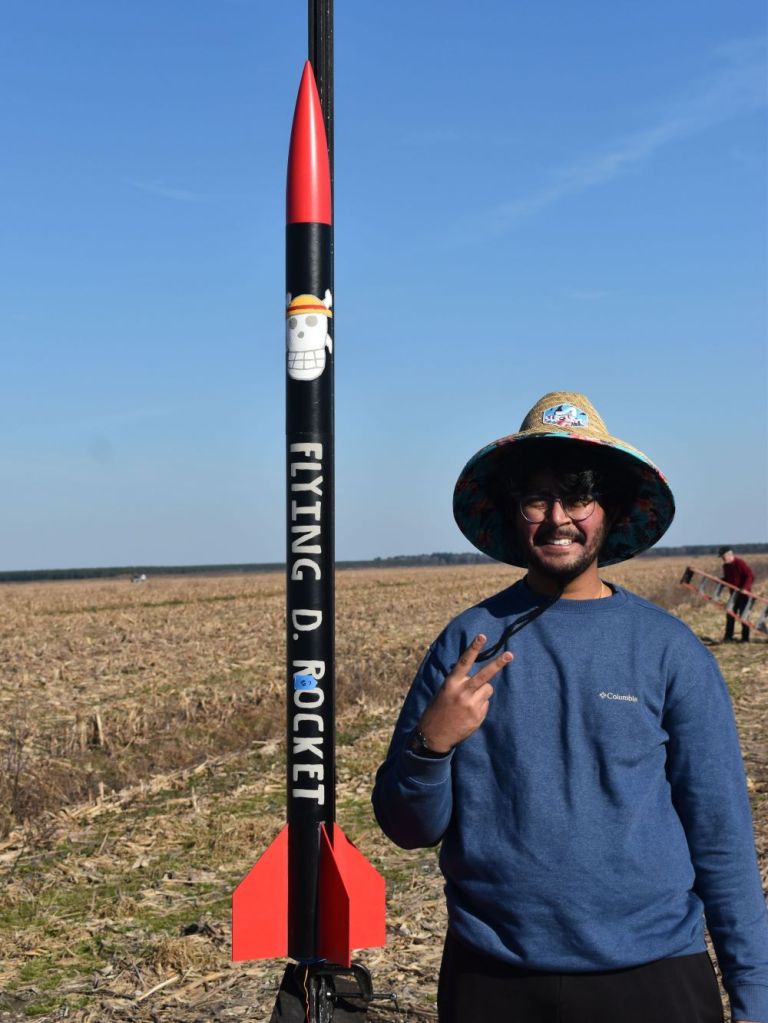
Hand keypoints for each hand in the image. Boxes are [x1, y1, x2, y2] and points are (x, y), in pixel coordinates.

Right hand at [418, 634, 512, 752]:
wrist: (434, 734)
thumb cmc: (439, 709)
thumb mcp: (445, 691)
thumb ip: (461, 683)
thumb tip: (480, 681)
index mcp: (452, 682)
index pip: (465, 661)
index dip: (474, 648)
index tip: (482, 636)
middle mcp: (462, 692)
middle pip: (484, 675)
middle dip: (498, 664)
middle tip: (510, 655)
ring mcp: (471, 704)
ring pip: (488, 689)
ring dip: (483, 692)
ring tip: (469, 701)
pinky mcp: (478, 716)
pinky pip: (486, 704)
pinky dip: (480, 706)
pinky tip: (468, 713)